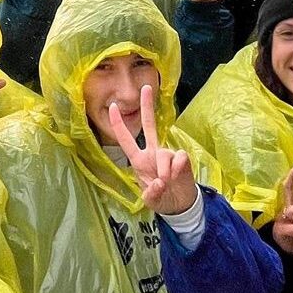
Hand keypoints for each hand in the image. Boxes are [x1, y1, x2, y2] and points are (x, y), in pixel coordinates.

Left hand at [107, 83, 196, 215]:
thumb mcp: (151, 200)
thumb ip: (151, 193)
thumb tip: (159, 183)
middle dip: (147, 106)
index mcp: (139, 160)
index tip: (111, 107)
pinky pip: (178, 158)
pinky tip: (177, 177)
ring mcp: (167, 153)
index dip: (118, 124)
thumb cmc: (162, 199)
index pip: (126, 139)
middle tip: (146, 87)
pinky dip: (176, 170)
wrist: (180, 204)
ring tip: (166, 183)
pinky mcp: (181, 157)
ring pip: (164, 154)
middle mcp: (152, 152)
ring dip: (164, 171)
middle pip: (149, 125)